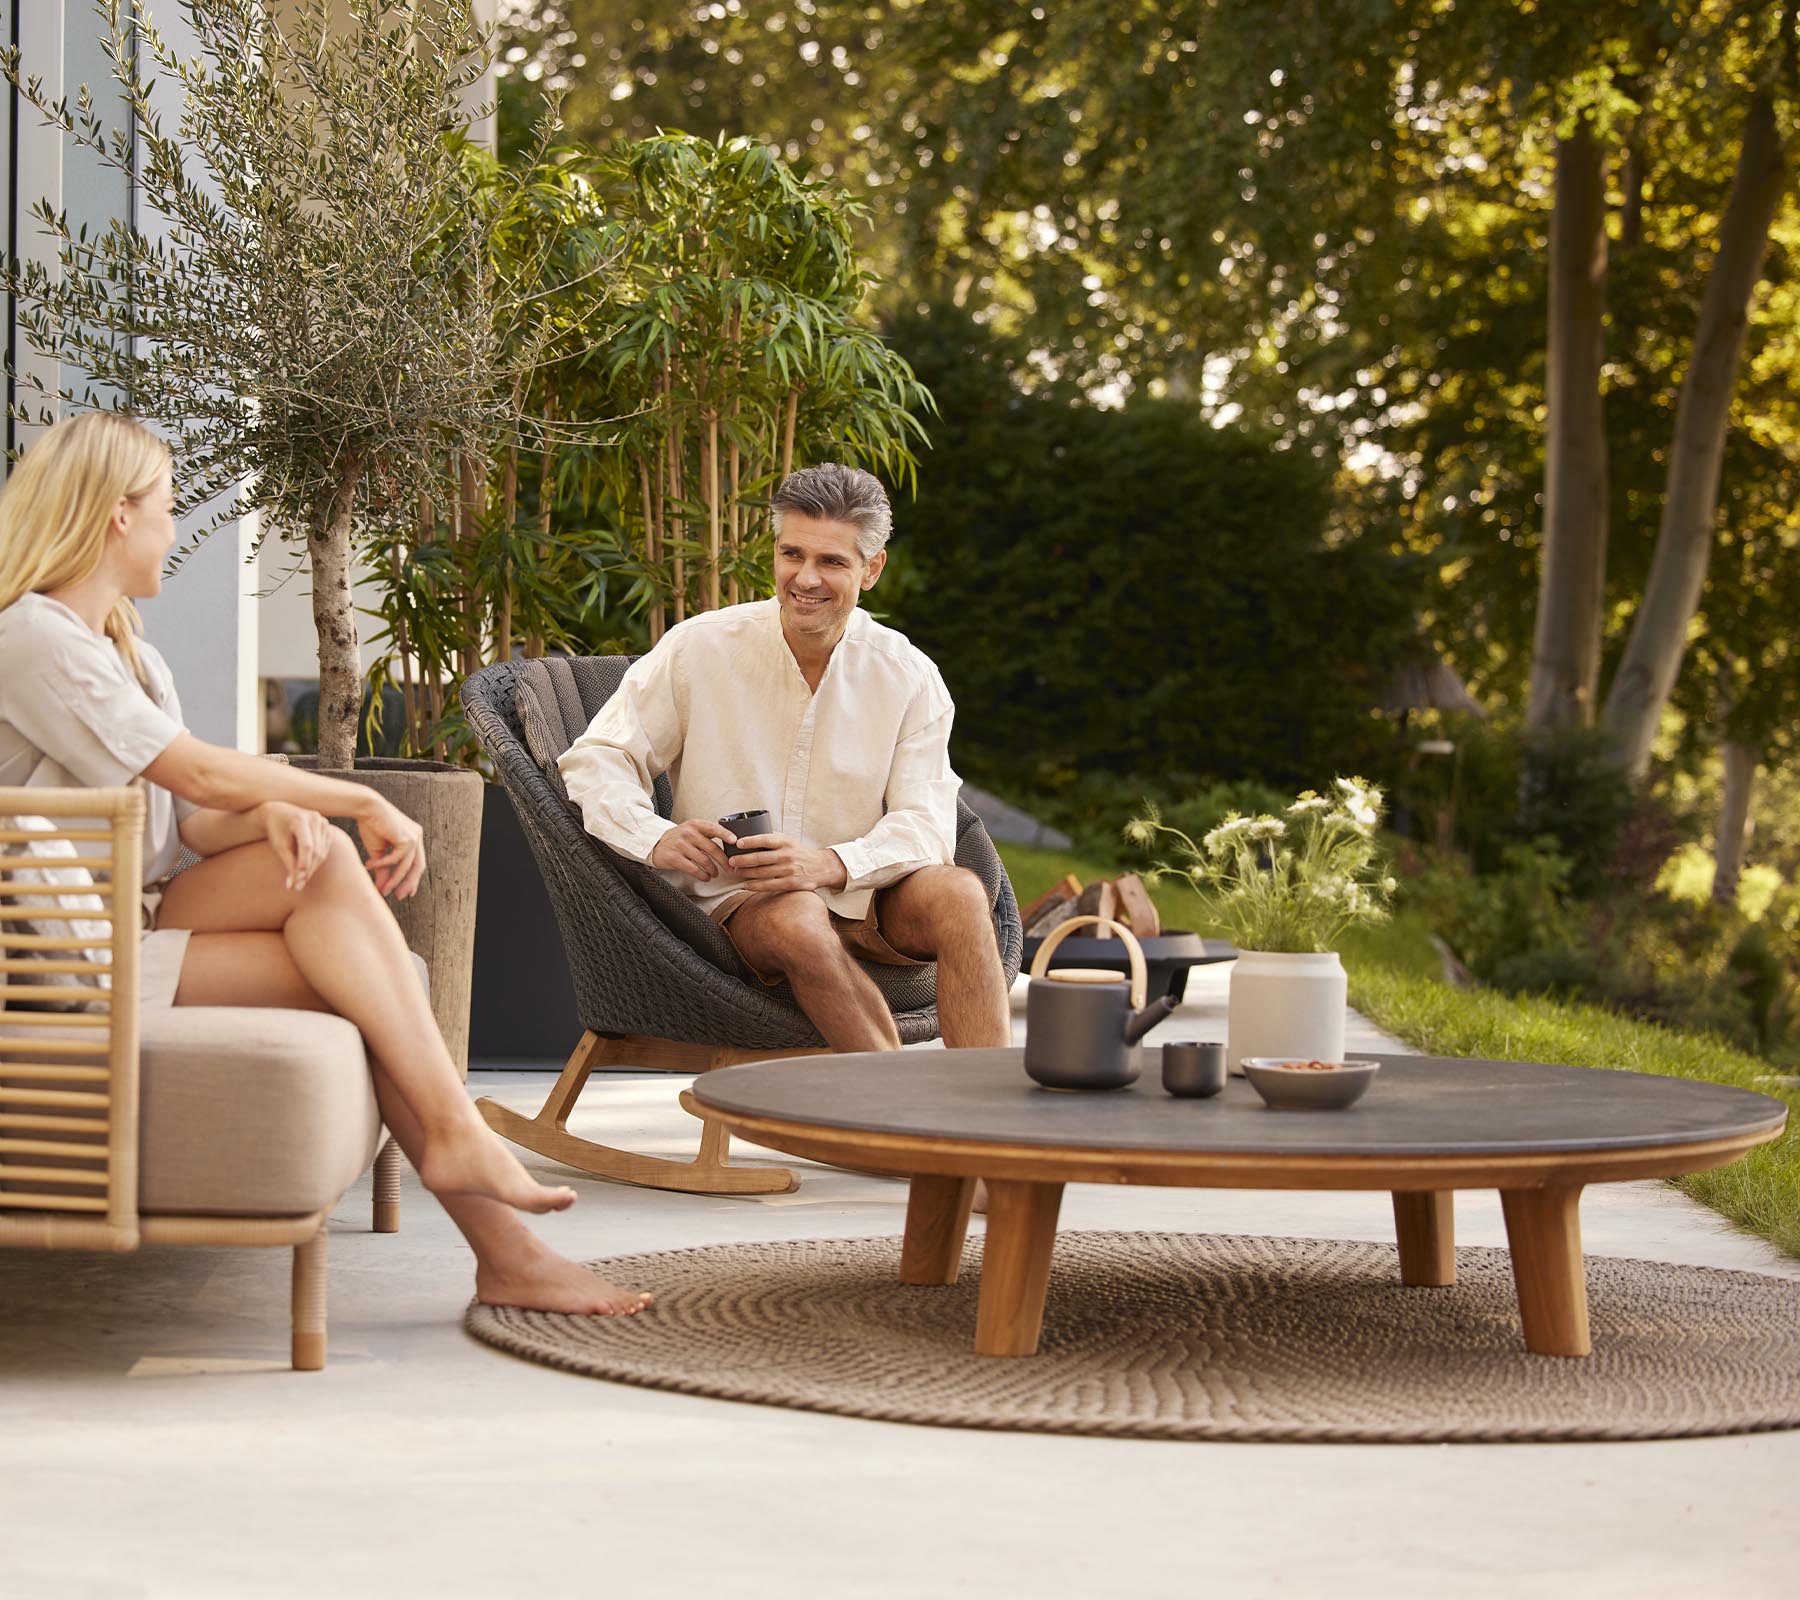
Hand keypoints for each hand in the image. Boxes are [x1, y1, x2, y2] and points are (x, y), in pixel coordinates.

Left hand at [262, 802, 335, 892]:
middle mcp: (316, 819)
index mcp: (301, 819)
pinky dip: (316, 862)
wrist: (279, 812)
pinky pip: (324, 850)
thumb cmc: (276, 829)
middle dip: (308, 870)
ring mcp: (324, 823)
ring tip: (301, 881)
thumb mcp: (278, 845)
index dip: (303, 864)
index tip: (298, 881)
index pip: (306, 845)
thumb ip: (287, 863)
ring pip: (322, 852)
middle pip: (316, 851)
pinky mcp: (327, 829)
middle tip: (298, 886)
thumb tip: (292, 885)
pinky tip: (306, 870)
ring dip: (312, 868)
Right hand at [357, 796, 425, 899]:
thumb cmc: (371, 826)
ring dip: (395, 879)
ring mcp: (415, 837)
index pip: (416, 863)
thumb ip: (383, 870)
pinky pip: (396, 858)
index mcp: (414, 838)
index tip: (405, 892)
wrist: (366, 808)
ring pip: (407, 866)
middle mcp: (417, 837)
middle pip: (418, 867)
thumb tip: (382, 888)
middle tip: (398, 896)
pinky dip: (383, 864)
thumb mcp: (378, 852)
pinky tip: (369, 865)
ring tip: (383, 889)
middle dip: (409, 883)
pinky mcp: (407, 838)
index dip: (411, 879)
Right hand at [650, 820, 734, 881]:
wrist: (656, 844)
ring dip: (713, 870)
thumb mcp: (692, 829)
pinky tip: (706, 877)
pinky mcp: (674, 858)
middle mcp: (688, 834)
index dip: (725, 834)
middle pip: (712, 849)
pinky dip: (702, 875)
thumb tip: (730, 842)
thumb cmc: (679, 838)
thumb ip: (708, 833)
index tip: (734, 841)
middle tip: (730, 868)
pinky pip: (693, 869)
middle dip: (724, 861)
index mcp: (695, 825)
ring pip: (704, 861)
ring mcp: (681, 846)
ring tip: (715, 874)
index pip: (713, 828)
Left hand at [728, 832, 847, 894]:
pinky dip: (754, 885)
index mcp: (786, 842)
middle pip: (760, 858)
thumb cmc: (800, 853)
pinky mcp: (790, 883)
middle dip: (742, 860)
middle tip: (731, 861)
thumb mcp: (789, 841)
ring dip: (746, 873)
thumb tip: (748, 834)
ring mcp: (789, 870)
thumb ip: (772, 838)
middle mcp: (787, 855)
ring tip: (735, 872)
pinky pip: (768, 885)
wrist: (821, 867)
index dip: (750, 841)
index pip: (765, 839)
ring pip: (762, 872)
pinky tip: (745, 885)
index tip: (738, 843)